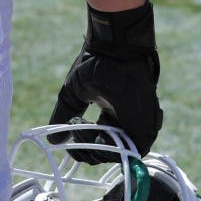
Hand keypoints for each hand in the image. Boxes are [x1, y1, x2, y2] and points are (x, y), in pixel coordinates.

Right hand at [49, 0, 162, 162]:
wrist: (113, 46)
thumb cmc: (95, 63)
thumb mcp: (73, 94)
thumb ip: (64, 116)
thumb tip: (54, 139)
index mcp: (112, 115)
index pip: (100, 145)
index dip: (83, 147)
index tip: (69, 137)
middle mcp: (126, 122)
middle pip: (109, 153)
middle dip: (88, 151)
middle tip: (75, 133)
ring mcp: (138, 124)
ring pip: (120, 154)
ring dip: (97, 148)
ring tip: (82, 128)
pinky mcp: (146, 124)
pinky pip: (133, 149)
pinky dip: (112, 147)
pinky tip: (95, 129)